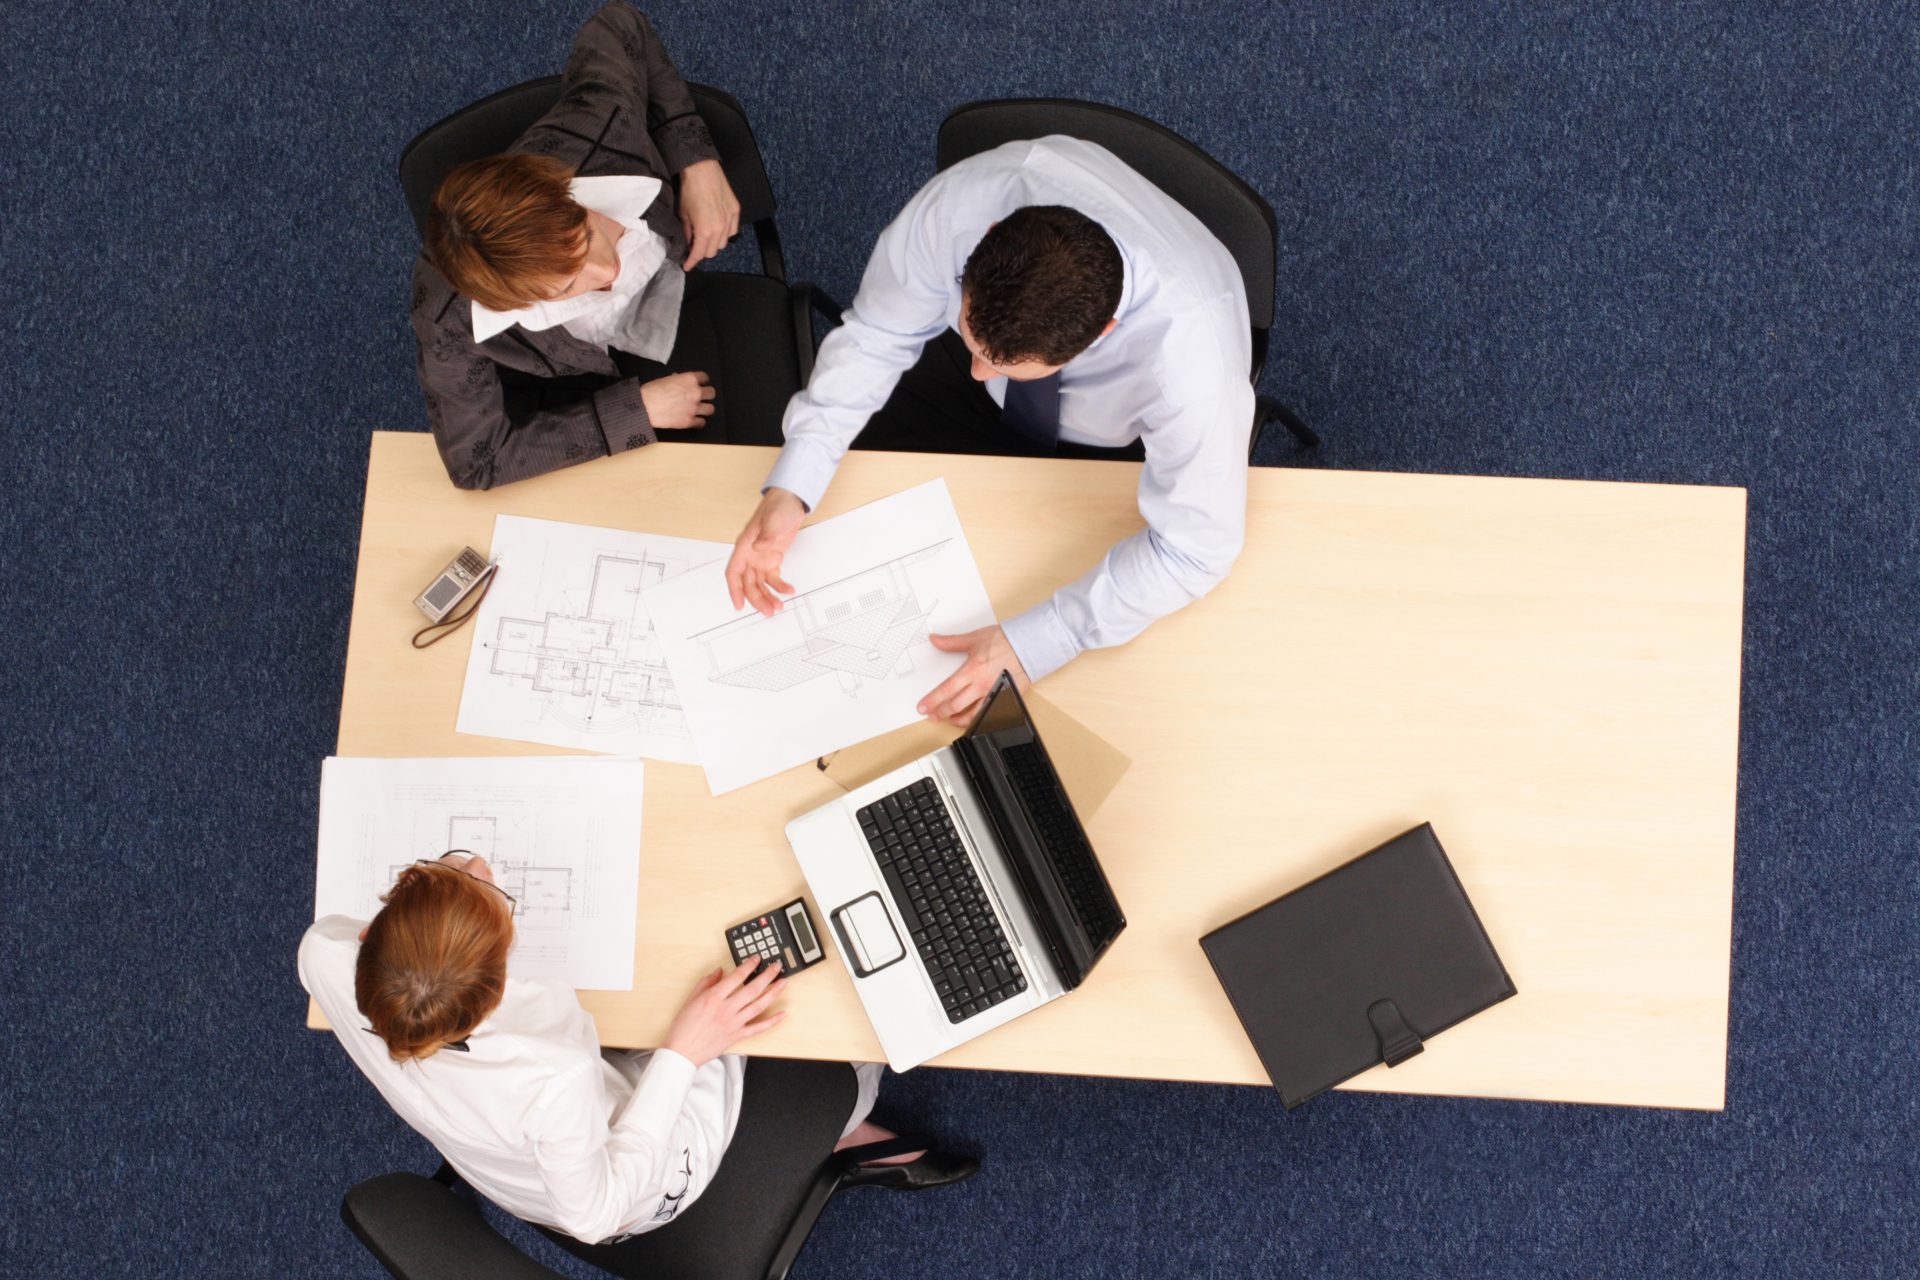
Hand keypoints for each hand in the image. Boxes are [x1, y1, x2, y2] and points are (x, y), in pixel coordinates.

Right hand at [640, 371, 714, 429]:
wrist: (645, 407)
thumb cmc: (651, 391)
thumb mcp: (665, 379)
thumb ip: (676, 379)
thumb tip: (678, 379)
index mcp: (689, 379)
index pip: (704, 377)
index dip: (703, 381)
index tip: (701, 383)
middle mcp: (695, 393)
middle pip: (711, 393)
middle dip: (707, 395)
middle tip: (701, 397)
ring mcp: (694, 408)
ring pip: (710, 409)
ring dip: (705, 409)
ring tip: (700, 410)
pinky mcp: (689, 421)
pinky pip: (702, 422)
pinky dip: (699, 422)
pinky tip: (695, 421)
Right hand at [663, 959, 786, 1066]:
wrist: (682, 1051)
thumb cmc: (683, 1027)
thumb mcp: (691, 999)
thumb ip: (706, 982)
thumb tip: (719, 971)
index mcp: (714, 998)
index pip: (737, 977)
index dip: (749, 966)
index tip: (756, 959)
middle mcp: (726, 1009)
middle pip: (752, 989)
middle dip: (767, 975)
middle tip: (776, 967)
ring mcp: (734, 1023)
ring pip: (759, 1006)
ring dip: (773, 993)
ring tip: (782, 983)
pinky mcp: (737, 1035)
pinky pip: (758, 1028)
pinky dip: (772, 1021)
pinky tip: (782, 1014)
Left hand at [678, 159, 739, 268]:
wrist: (702, 168)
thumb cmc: (690, 189)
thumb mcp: (683, 214)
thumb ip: (687, 232)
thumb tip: (689, 242)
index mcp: (705, 231)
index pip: (699, 254)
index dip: (692, 262)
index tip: (687, 266)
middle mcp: (720, 229)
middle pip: (712, 251)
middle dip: (702, 252)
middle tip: (694, 247)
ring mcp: (730, 220)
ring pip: (723, 243)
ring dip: (714, 244)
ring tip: (705, 237)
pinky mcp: (736, 211)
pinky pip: (732, 231)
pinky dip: (725, 234)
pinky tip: (717, 228)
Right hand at [725, 488, 805, 614]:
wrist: (791, 500)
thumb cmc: (778, 506)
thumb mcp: (773, 519)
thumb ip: (765, 535)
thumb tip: (758, 548)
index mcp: (745, 546)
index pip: (734, 572)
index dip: (734, 590)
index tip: (739, 605)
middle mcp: (750, 554)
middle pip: (748, 583)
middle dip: (757, 599)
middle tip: (768, 611)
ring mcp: (761, 557)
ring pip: (760, 584)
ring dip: (767, 596)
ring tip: (777, 607)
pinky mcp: (773, 558)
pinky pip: (773, 578)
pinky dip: (780, 586)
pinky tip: (788, 590)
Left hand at [918, 626, 1029, 723]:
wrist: (1028, 645)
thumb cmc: (1005, 641)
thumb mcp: (974, 638)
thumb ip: (952, 642)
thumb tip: (935, 640)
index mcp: (972, 670)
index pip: (946, 690)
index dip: (932, 701)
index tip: (923, 707)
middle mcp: (981, 685)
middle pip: (956, 706)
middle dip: (941, 713)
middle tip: (932, 715)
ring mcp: (993, 694)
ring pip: (972, 715)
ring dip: (958, 720)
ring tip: (949, 719)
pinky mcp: (1005, 698)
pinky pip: (989, 714)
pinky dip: (978, 719)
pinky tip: (972, 719)